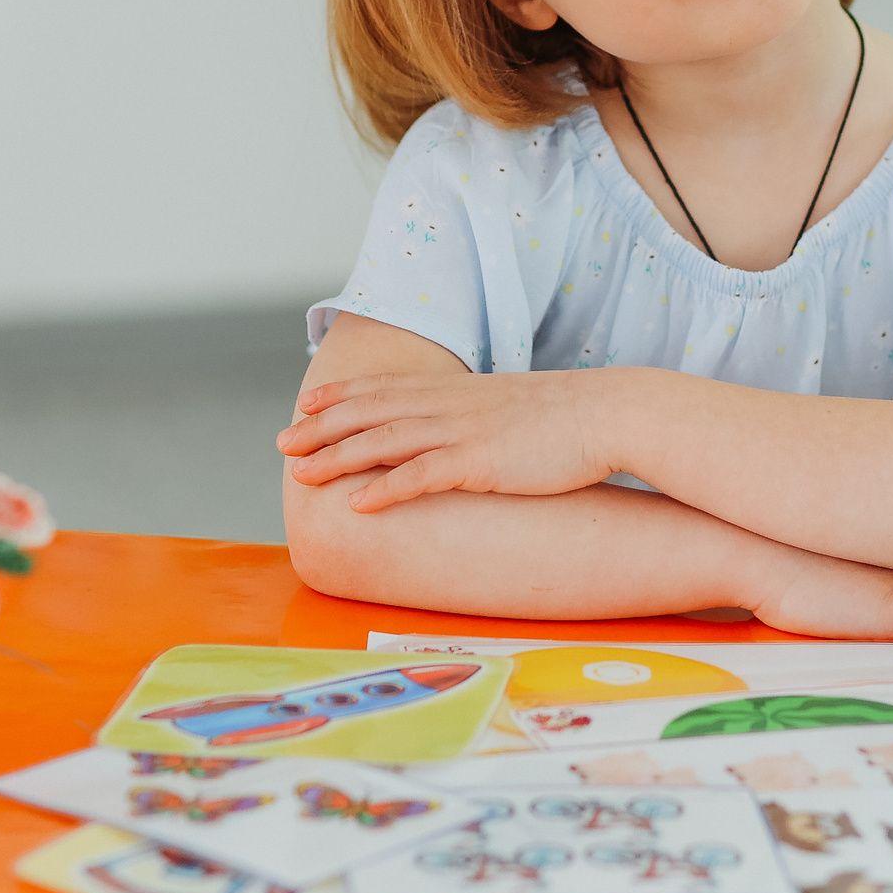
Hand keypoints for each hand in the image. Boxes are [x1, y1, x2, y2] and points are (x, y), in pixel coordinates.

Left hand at [277, 370, 613, 512]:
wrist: (610, 413)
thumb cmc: (568, 418)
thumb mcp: (512, 407)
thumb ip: (479, 416)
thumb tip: (464, 432)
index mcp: (457, 392)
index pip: (385, 389)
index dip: (342, 396)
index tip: (306, 402)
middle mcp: (451, 407)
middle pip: (371, 413)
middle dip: (322, 428)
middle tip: (282, 443)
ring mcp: (464, 432)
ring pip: (385, 442)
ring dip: (339, 457)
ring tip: (301, 475)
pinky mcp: (482, 462)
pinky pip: (424, 475)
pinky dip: (387, 488)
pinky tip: (358, 503)